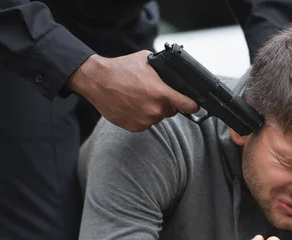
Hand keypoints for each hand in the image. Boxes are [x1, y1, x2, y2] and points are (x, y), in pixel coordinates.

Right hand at [68, 52, 198, 132]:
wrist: (98, 81)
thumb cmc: (121, 69)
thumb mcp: (147, 61)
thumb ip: (164, 70)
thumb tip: (174, 74)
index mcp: (161, 93)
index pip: (187, 105)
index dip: (192, 105)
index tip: (193, 105)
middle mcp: (154, 110)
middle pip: (171, 111)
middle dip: (166, 104)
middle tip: (153, 94)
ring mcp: (144, 120)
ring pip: (157, 118)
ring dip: (153, 111)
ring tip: (139, 98)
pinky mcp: (134, 127)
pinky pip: (145, 124)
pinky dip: (142, 117)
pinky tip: (132, 105)